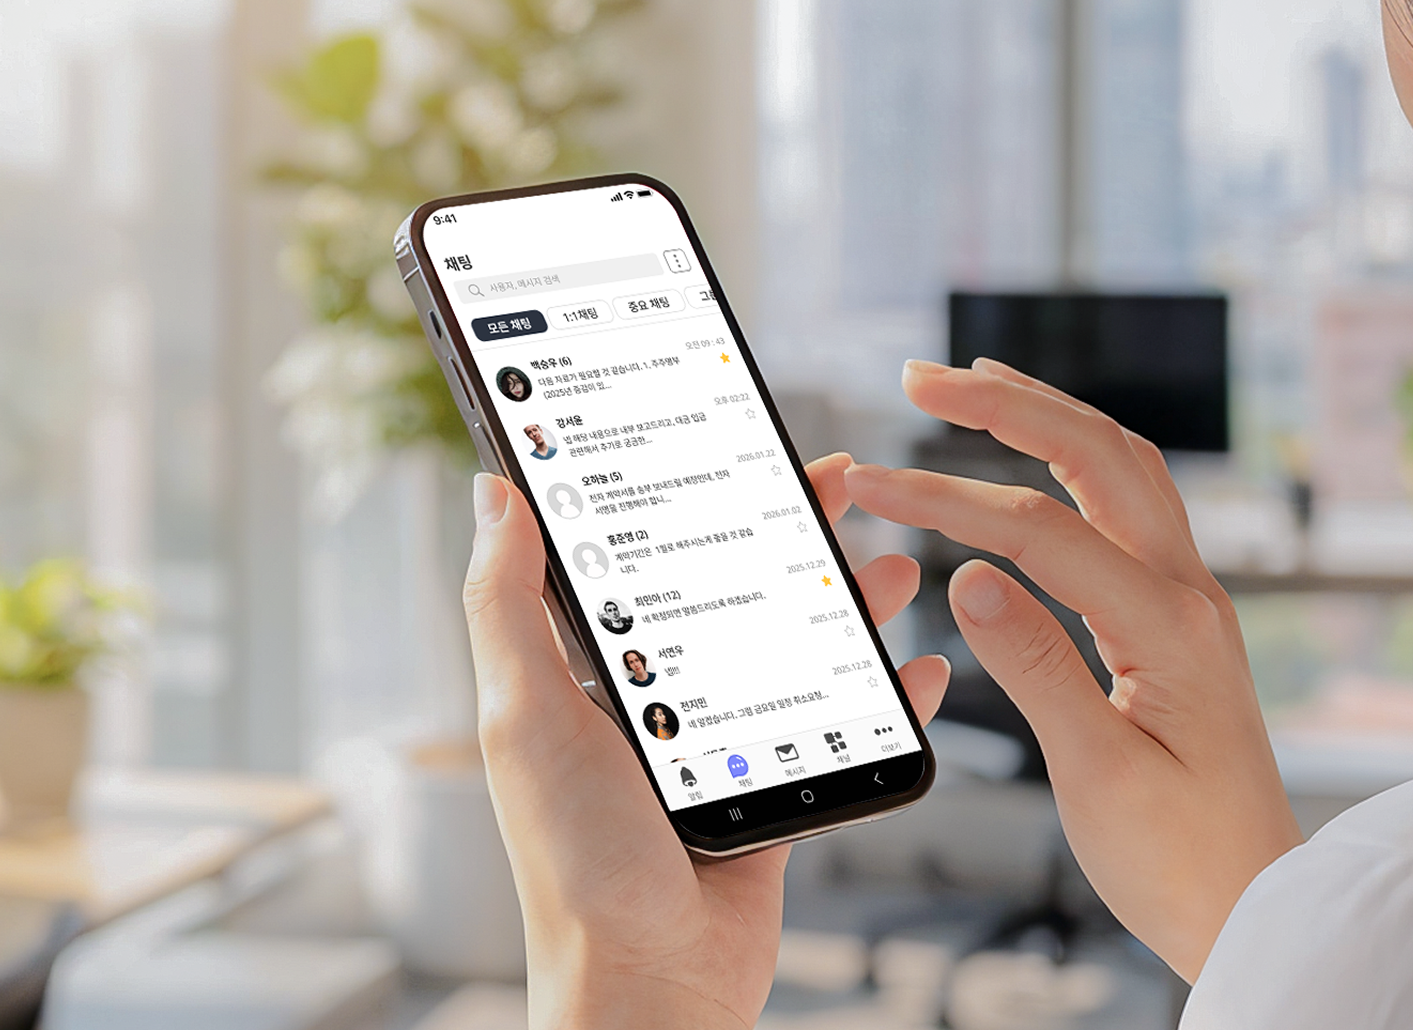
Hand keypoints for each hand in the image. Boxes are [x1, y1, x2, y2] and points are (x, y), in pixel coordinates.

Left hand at [464, 453, 951, 1028]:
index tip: (724, 437)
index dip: (683, 491)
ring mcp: (717, 746)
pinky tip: (920, 667)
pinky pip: (838, 726)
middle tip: (837, 479)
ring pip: (793, 648)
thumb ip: (508, 605)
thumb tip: (492, 492)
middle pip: (732, 587)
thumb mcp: (525, 718)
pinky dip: (884, 696)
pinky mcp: (771, 793)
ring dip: (846, 602)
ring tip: (893, 564)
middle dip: (787, 531)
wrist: (650, 987)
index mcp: (587, 675)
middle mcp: (654, 700)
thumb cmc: (576, 866)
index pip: (638, 554)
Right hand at [844, 359, 1300, 978]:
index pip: (1041, 533)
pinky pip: (1134, 505)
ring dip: (1047, 414)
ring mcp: (1194, 600)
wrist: (1258, 906)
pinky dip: (1077, 458)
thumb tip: (968, 576)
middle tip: (920, 375)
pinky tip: (1040, 453)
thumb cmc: (1182, 861)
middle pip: (1098, 456)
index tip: (871, 484)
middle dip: (1007, 403)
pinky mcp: (1184, 618)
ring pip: (1124, 466)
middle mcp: (1192, 595)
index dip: (946, 499)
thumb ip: (1035, 670)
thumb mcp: (1097, 778)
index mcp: (1171, 630)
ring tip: (972, 382)